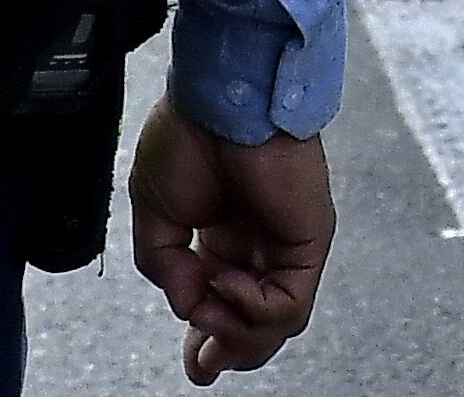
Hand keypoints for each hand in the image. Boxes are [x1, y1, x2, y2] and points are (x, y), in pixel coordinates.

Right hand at [129, 99, 332, 382]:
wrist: (220, 99)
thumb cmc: (191, 134)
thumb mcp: (156, 213)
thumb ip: (166, 266)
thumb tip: (188, 304)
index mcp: (223, 234)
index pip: (222, 302)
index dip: (207, 337)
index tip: (194, 363)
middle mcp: (257, 242)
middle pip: (255, 322)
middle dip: (227, 350)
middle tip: (203, 362)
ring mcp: (285, 243)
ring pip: (277, 323)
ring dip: (237, 331)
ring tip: (208, 308)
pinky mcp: (307, 241)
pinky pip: (290, 303)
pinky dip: (253, 307)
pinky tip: (226, 280)